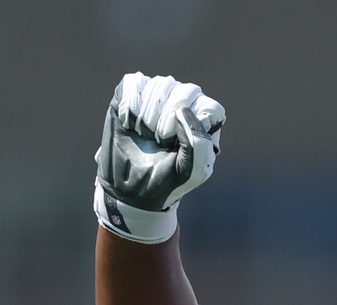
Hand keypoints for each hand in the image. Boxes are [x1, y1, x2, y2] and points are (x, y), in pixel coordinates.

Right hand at [93, 72, 224, 243]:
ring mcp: (157, 100)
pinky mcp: (131, 97)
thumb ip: (198, 145)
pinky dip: (129, 102)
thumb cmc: (165, 180)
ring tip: (143, 133)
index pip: (207, 106)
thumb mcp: (190, 171)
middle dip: (169, 119)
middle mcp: (182, 107)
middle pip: (184, 91)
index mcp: (202, 125)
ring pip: (160, 84)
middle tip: (158, 141)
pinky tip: (129, 122)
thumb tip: (182, 110)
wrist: (130, 189)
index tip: (176, 143)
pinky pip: (133, 83)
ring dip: (149, 113)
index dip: (192, 122)